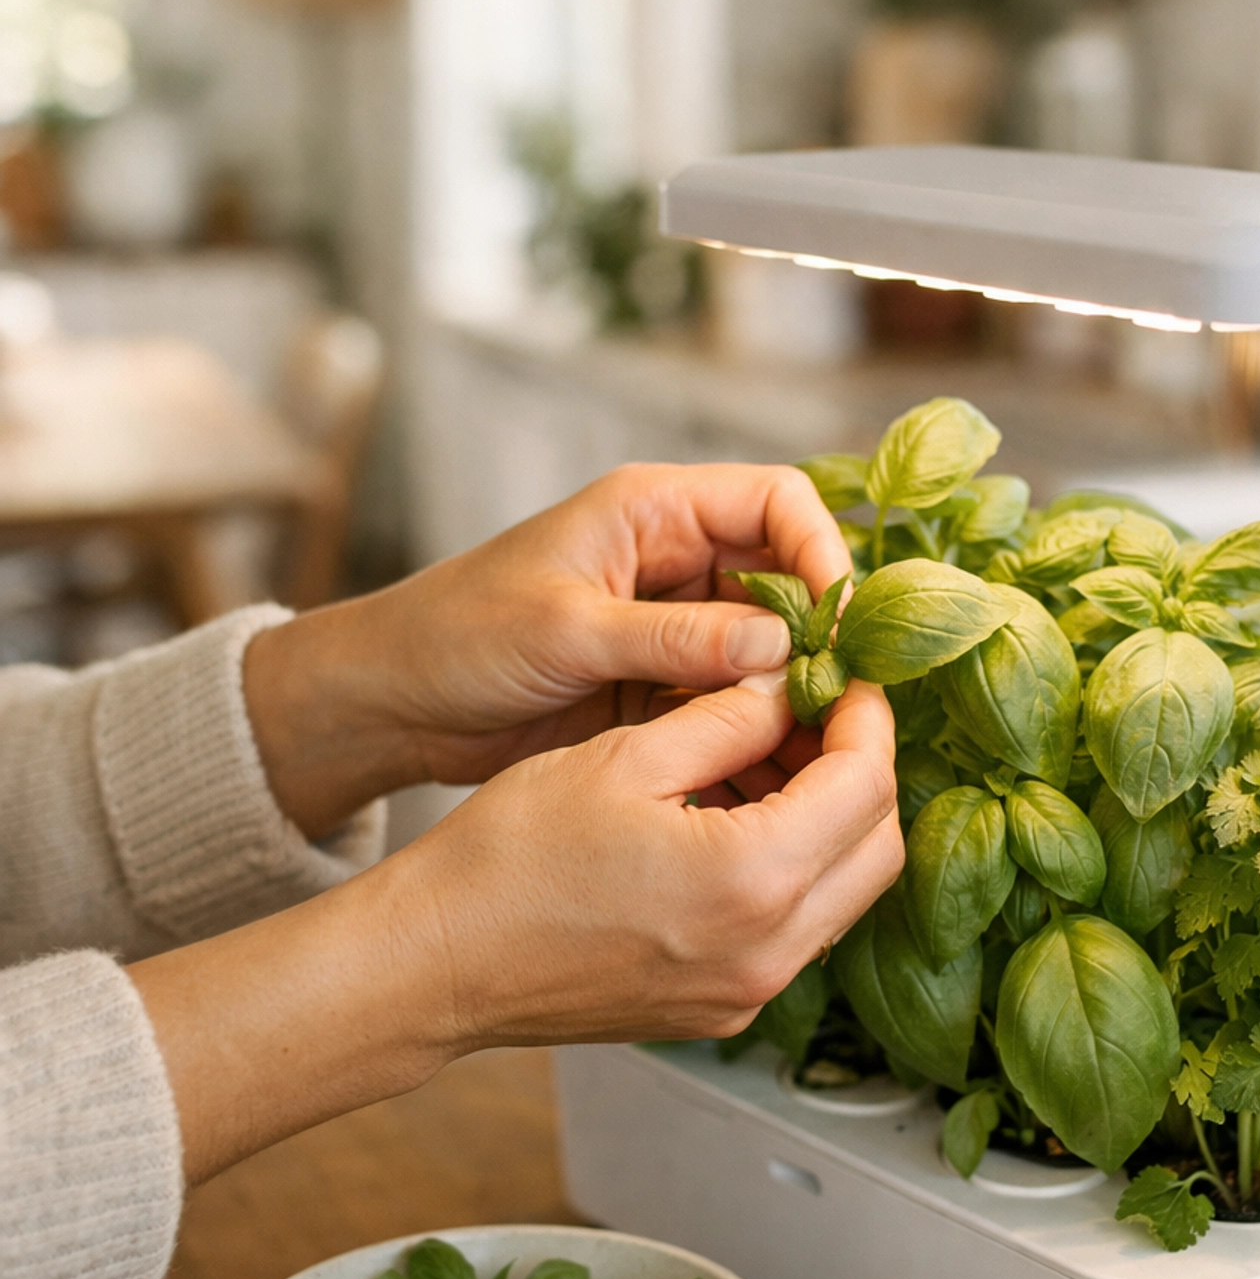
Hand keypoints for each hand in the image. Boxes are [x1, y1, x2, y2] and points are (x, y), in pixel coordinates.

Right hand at [131, 679, 900, 1180]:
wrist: (440, 963)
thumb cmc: (509, 859)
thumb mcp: (625, 756)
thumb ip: (726, 717)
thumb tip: (787, 686)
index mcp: (751, 879)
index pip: (864, 786)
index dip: (866, 718)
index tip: (847, 678)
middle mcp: (767, 952)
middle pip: (878, 849)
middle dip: (862, 771)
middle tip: (821, 716)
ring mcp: (747, 994)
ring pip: (845, 895)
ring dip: (832, 825)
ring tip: (775, 762)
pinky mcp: (723, 1011)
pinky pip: (797, 934)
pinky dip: (794, 873)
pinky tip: (740, 823)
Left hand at [243, 462, 848, 839]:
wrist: (393, 705)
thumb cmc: (457, 637)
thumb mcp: (564, 631)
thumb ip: (673, 639)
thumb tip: (781, 647)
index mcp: (654, 511)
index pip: (778, 503)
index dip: (822, 554)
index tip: (840, 624)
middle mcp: (678, 561)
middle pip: (791, 580)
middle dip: (821, 637)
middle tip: (845, 701)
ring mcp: (676, 628)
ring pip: (772, 651)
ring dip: (795, 695)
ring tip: (815, 751)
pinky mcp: (665, 688)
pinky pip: (737, 704)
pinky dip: (759, 735)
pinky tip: (773, 775)